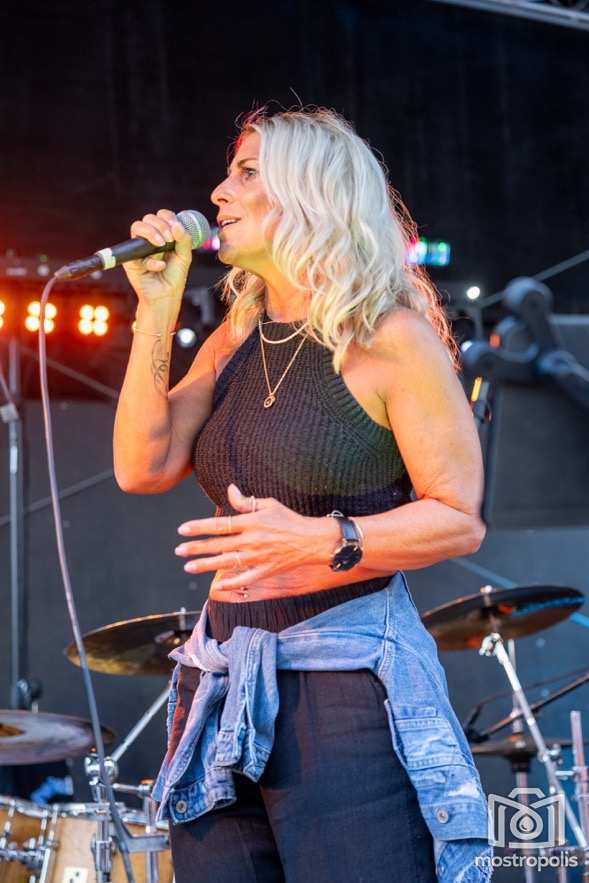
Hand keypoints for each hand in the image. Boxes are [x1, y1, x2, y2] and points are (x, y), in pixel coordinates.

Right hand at [123, 208, 192, 304]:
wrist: (166, 296)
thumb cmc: (174, 276)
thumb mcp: (184, 256)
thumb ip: (184, 240)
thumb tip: (177, 225)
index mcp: (163, 235)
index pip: (161, 216)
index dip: (167, 217)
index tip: (175, 226)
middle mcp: (149, 239)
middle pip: (148, 218)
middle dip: (160, 225)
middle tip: (169, 240)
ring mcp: (139, 248)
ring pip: (137, 227)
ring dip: (151, 232)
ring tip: (162, 245)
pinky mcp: (131, 260)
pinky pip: (136, 252)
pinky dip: (151, 260)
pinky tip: (160, 267)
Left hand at [174, 483, 321, 590]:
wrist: (312, 540)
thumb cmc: (289, 519)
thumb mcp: (268, 504)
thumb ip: (246, 501)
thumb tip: (229, 490)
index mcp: (251, 522)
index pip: (219, 524)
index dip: (199, 527)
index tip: (182, 529)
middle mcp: (252, 540)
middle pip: (218, 545)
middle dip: (196, 547)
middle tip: (178, 550)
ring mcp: (258, 557)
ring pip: (226, 562)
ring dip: (205, 565)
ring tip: (188, 566)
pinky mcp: (265, 571)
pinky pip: (244, 579)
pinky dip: (230, 583)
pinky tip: (216, 584)